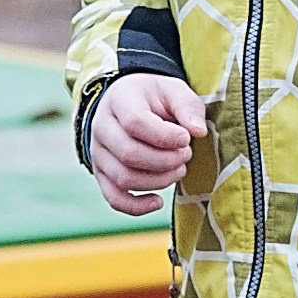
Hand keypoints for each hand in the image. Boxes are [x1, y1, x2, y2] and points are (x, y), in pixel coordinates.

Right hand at [88, 72, 208, 213]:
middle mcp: (101, 127)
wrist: (131, 104)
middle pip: (129, 154)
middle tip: (187, 154)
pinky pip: (114, 198)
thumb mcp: (174, 90)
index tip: (187, 138)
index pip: (135, 123)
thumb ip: (188, 106)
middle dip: (166, 161)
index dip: (165, 136)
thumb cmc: (156, 98)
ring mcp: (98, 153)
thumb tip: (198, 132)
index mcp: (119, 100)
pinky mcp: (102, 174)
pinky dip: (136, 207)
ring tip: (179, 169)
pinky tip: (159, 202)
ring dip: (159, 180)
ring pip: (124, 178)